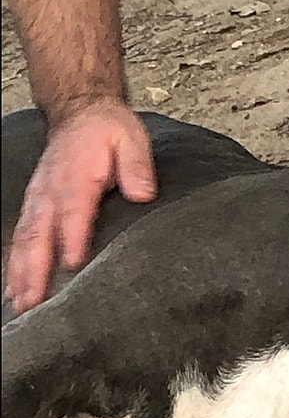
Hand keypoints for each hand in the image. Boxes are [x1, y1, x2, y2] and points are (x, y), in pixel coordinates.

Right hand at [6, 99, 156, 312]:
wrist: (80, 113)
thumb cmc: (107, 131)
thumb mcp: (130, 139)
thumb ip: (136, 166)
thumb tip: (142, 192)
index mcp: (76, 177)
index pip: (73, 211)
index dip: (72, 237)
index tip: (74, 264)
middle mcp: (50, 192)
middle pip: (40, 234)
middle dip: (36, 269)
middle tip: (36, 301)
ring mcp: (38, 200)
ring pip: (26, 241)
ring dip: (21, 273)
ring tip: (22, 304)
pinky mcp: (34, 207)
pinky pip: (21, 238)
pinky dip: (16, 265)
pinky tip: (16, 290)